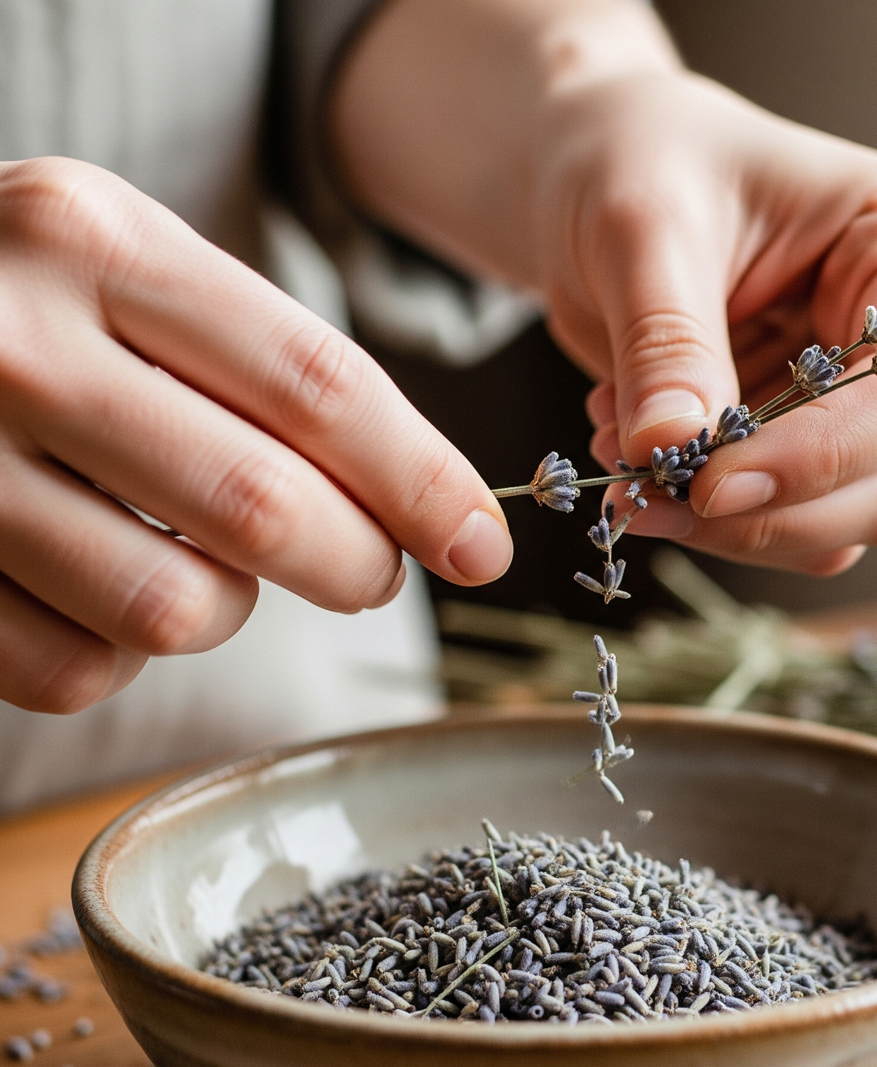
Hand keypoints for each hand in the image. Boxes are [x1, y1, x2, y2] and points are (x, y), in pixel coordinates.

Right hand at [0, 157, 509, 711]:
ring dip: (227, 607)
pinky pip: (77, 669)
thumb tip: (429, 505)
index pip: (317, 386)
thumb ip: (273, 370)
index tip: (484, 546)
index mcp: (95, 241)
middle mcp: (11, 342)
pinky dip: (121, 652)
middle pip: (263, 507)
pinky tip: (105, 586)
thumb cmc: (35, 304)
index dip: (423, 482)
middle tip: (372, 571)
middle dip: (358, 564)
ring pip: (176, 608)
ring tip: (204, 559)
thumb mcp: (142, 274)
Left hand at [537, 72, 876, 574]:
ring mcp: (871, 403)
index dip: (816, 454)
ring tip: (626, 470)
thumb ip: (667, 342)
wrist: (601, 182)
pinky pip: (789, 525)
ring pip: (848, 521)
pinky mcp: (812, 449)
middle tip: (645, 498)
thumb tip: (667, 449)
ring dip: (732, 526)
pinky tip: (640, 466)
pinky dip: (711, 522)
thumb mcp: (643, 229)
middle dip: (769, 510)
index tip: (707, 483)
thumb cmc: (642, 163)